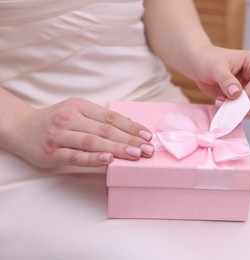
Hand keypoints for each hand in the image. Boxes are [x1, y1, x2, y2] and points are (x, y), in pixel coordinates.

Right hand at [16, 97, 153, 167]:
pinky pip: (75, 155)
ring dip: (117, 148)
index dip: (131, 126)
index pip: (111, 117)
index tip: (148, 136)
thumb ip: (99, 119)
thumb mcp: (77, 112)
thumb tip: (130, 127)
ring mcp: (59, 135)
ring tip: (135, 155)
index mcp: (79, 106)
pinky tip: (108, 160)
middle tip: (149, 150)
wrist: (21, 128)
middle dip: (130, 140)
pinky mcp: (51, 152)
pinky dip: (93, 158)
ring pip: (93, 141)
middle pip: (105, 130)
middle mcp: (69, 118)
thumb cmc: (56, 121)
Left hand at [190, 45, 249, 117]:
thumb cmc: (208, 60)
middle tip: (225, 103)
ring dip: (242, 110)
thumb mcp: (215, 68)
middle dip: (244, 104)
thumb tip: (236, 93)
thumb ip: (226, 80)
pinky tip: (226, 106)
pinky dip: (239, 113)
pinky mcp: (248, 98)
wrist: (200, 66)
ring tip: (224, 104)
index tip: (234, 99)